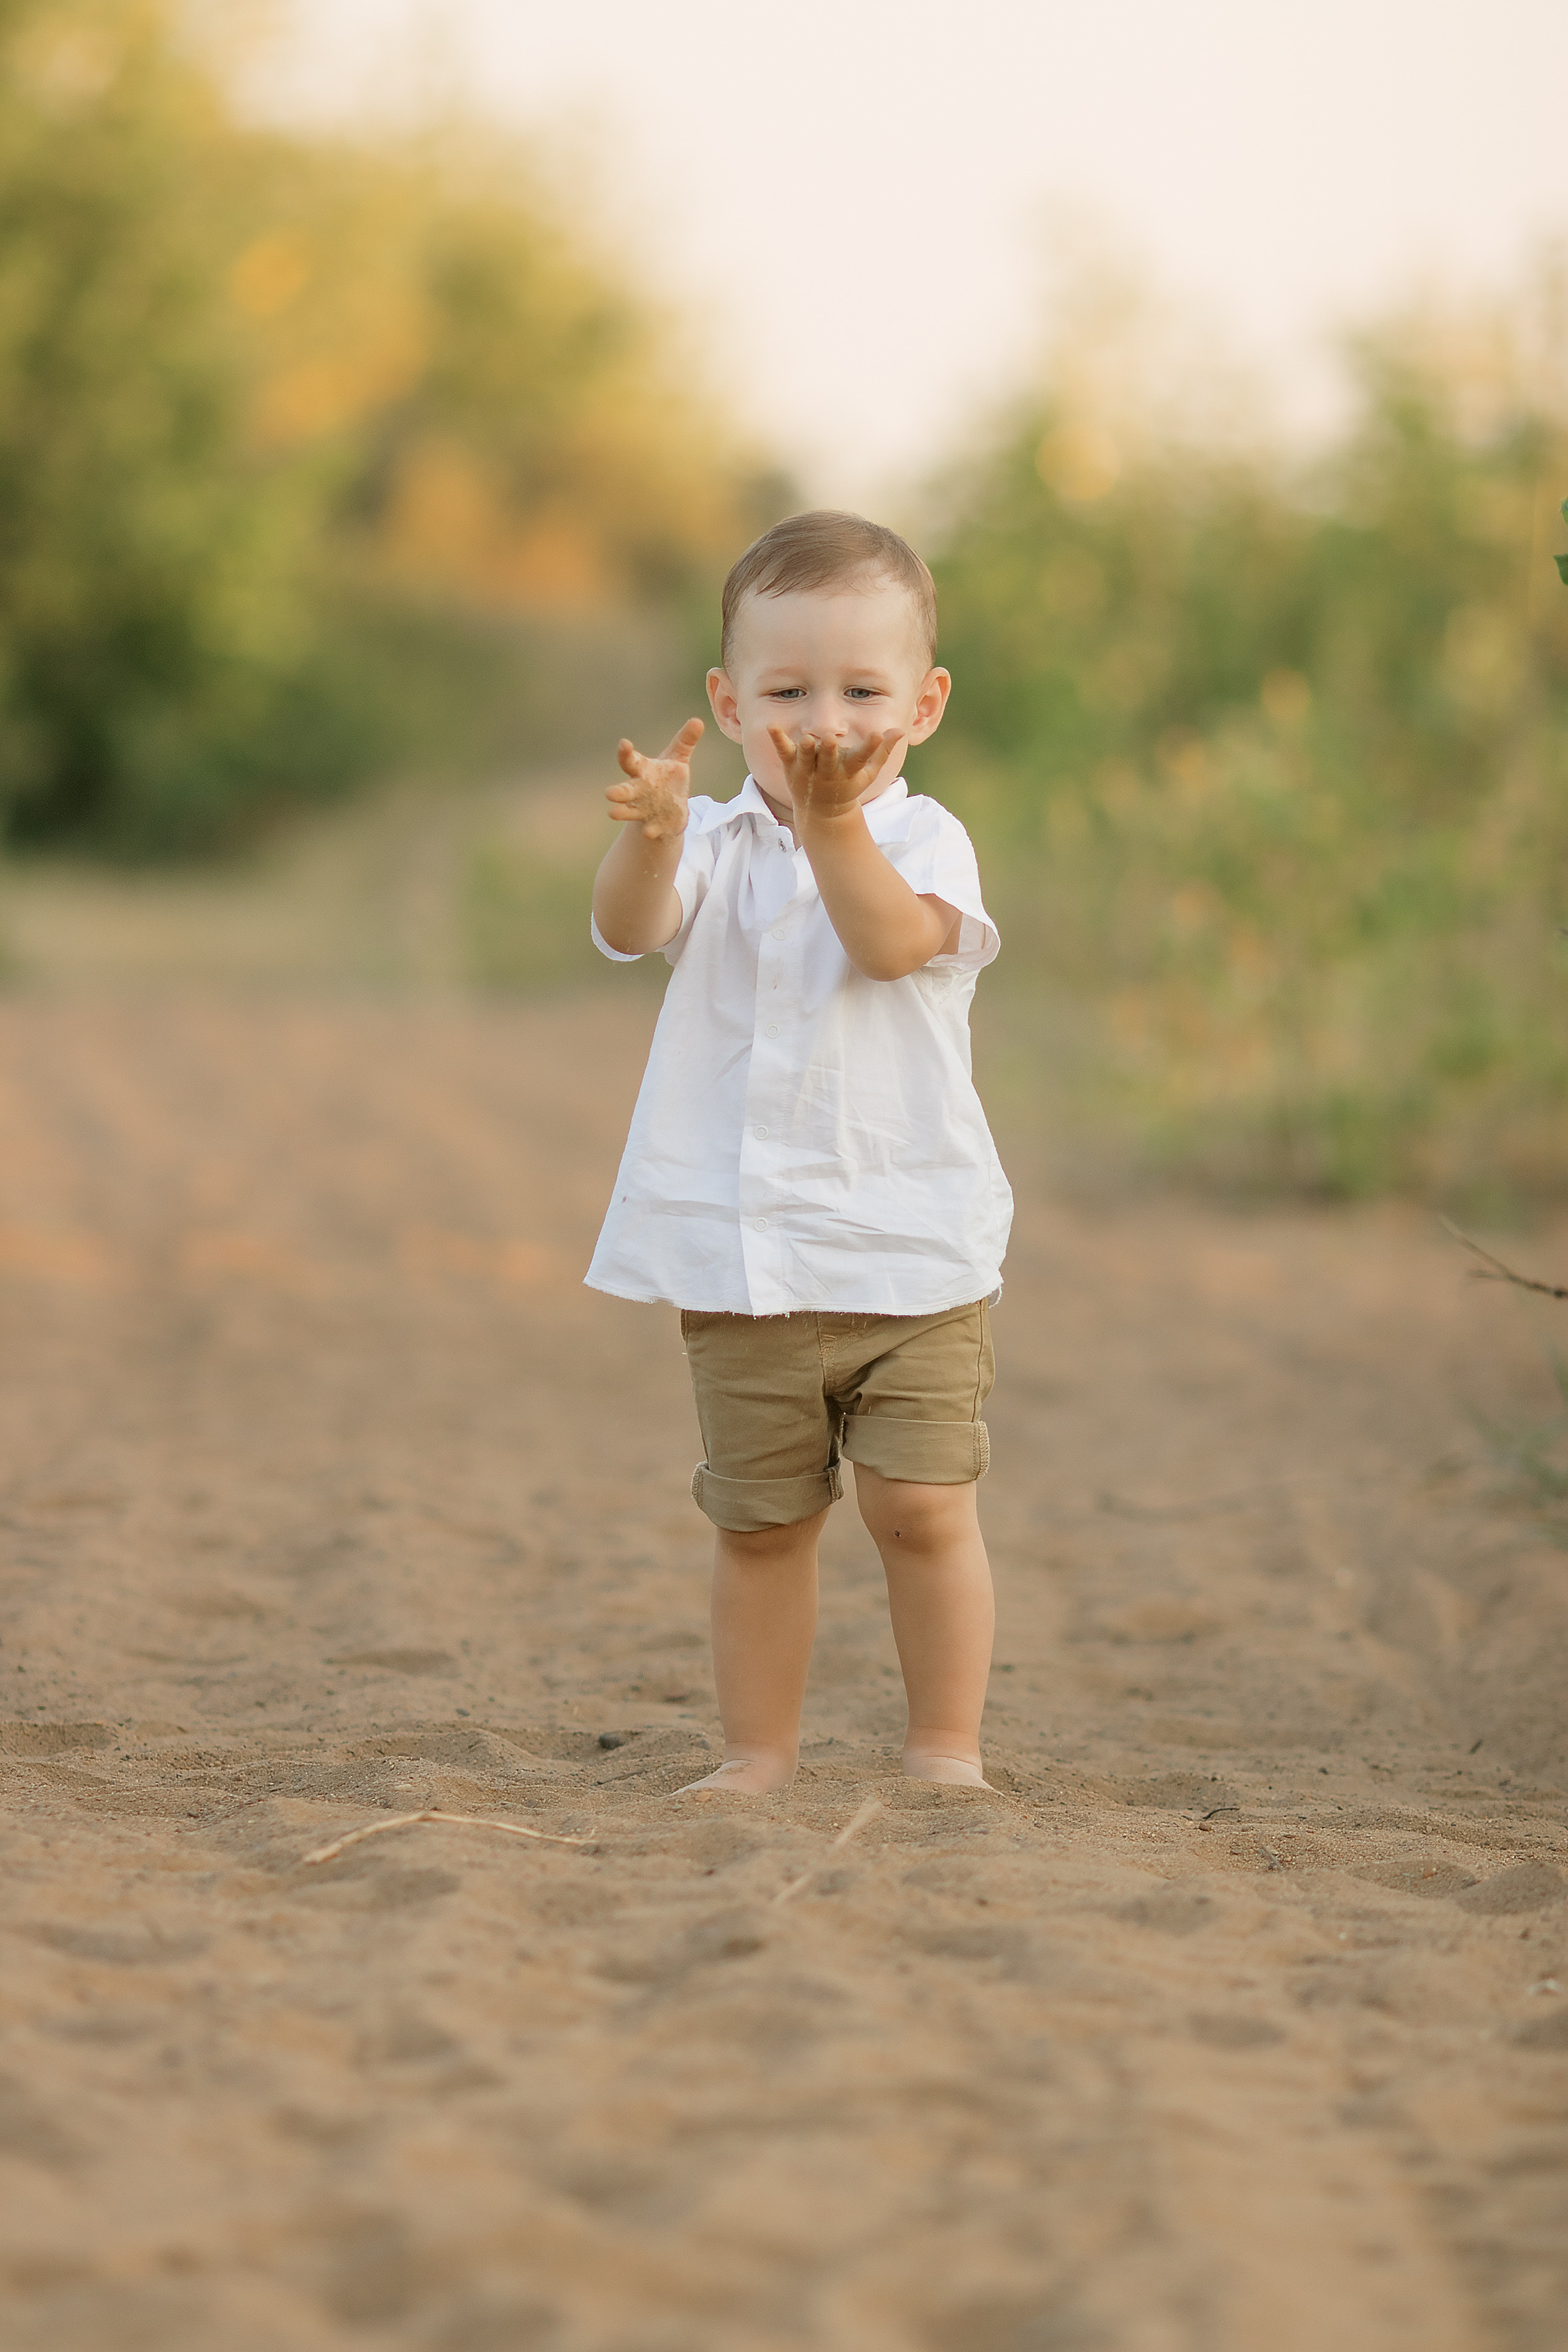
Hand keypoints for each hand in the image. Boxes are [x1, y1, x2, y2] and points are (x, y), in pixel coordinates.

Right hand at [605, 718, 703, 840]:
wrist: (671, 808)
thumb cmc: (669, 777)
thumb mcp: (678, 757)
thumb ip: (685, 740)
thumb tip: (698, 721)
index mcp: (643, 771)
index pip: (631, 760)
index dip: (626, 752)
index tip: (623, 744)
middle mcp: (640, 790)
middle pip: (626, 789)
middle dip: (618, 791)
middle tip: (608, 793)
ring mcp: (645, 808)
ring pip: (630, 811)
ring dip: (623, 813)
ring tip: (612, 813)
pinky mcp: (655, 824)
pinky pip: (652, 828)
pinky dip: (651, 830)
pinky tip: (649, 832)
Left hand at [766, 726, 902, 825]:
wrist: (821, 813)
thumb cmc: (848, 786)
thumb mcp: (868, 773)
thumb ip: (882, 751)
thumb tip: (899, 730)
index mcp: (848, 772)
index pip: (861, 758)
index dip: (870, 747)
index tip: (877, 734)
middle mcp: (827, 772)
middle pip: (828, 761)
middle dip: (829, 751)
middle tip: (830, 739)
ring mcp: (807, 770)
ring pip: (805, 758)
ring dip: (805, 750)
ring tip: (806, 739)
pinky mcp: (792, 766)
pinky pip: (783, 751)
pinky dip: (778, 739)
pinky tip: (771, 725)